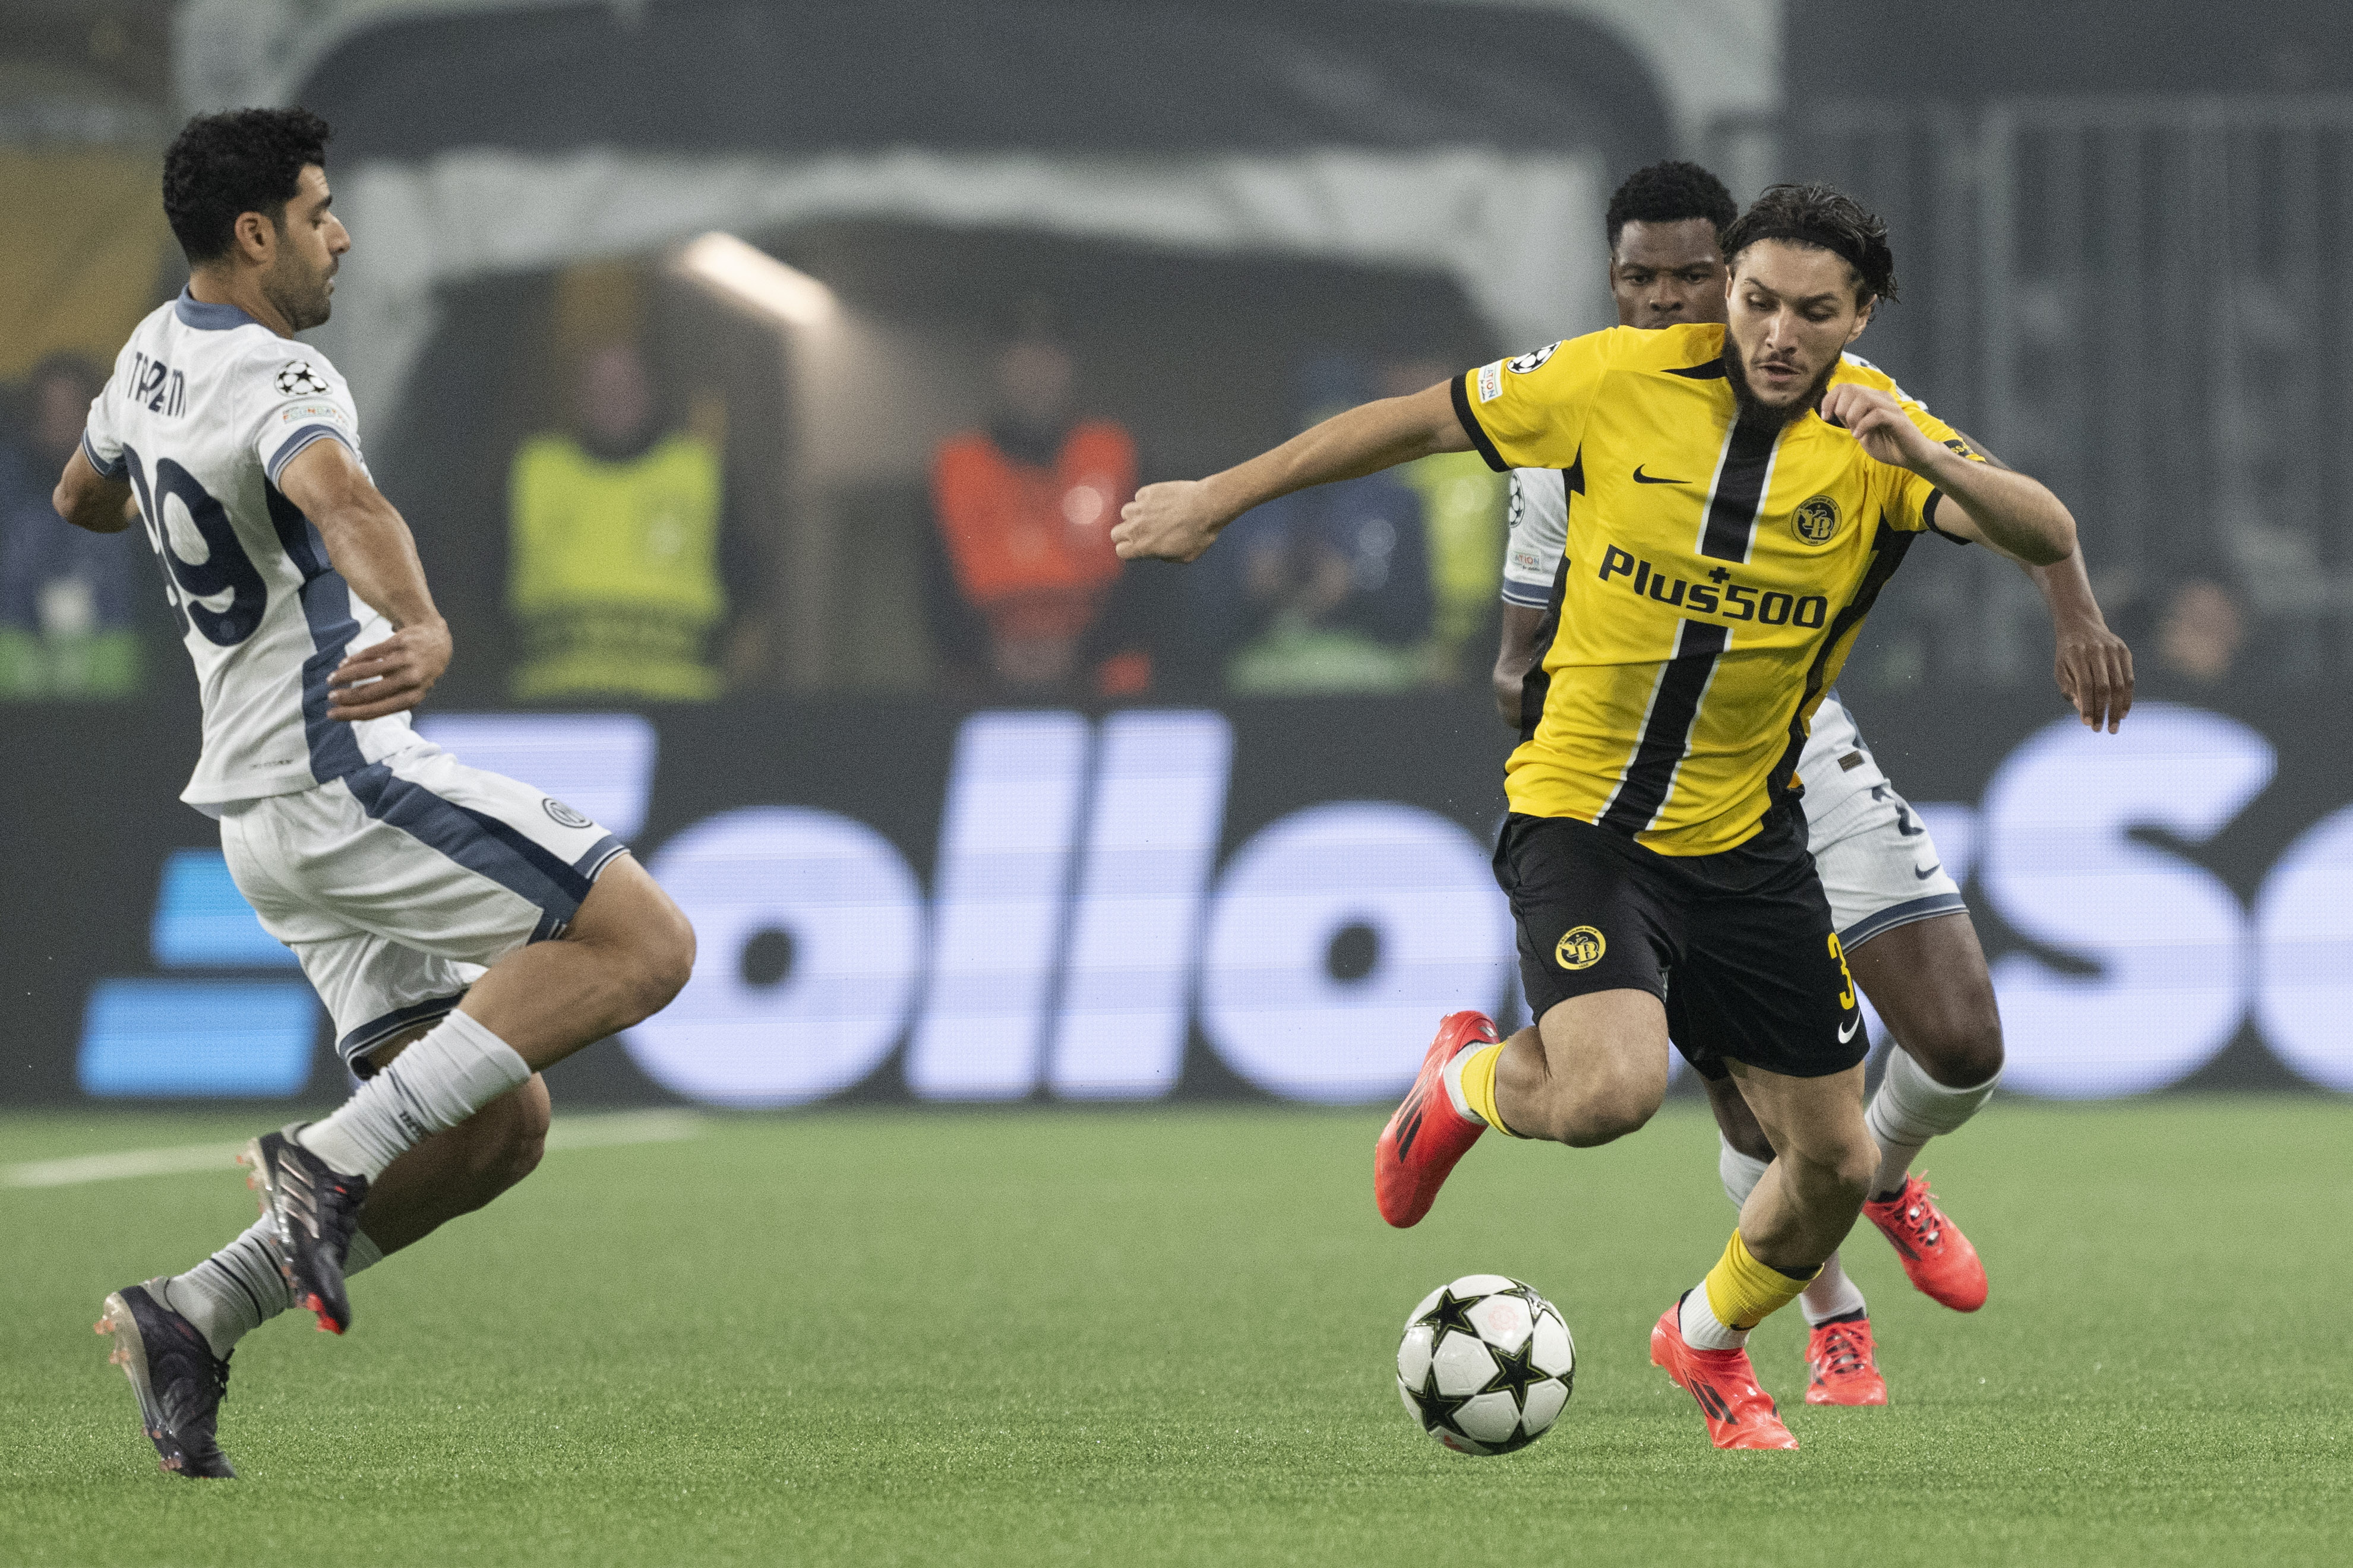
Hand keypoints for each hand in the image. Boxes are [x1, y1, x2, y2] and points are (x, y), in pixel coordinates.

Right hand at [326, 621, 452, 721]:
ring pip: (367, 671)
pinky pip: (370, 653)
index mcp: (413, 698)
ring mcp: (405, 660)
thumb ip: (388, 701)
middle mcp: (410, 680)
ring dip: (345, 677)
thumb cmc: (418, 673)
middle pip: (369, 693)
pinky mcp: (399, 643)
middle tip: (330, 698)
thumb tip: (351, 711)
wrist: (436, 641)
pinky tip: (343, 665)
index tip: (332, 714)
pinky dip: (353, 660)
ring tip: (331, 680)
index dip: (351, 714)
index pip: (376, 710)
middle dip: (345, 697)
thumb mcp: (411, 691)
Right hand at [1112, 480, 1224, 563]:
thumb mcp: (1185, 557)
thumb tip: (1160, 552)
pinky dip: (1146, 500)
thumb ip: (1166, 557)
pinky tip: (1161, 502)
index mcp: (1144, 547)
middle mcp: (1137, 527)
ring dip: (1136, 515)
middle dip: (1126, 534)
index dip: (1130, 550)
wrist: (1208, 506)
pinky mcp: (1148, 492)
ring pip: (1126, 512)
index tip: (1140, 548)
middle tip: (1143, 533)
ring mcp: (1141, 508)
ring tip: (1153, 515)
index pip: (1120, 551)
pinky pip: (1139, 497)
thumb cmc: (1200, 533)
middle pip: (1115, 533)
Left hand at [1818, 383, 1938, 471]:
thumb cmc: (1887, 444)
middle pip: (1851, 389)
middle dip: (1841, 409)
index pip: (1844, 386)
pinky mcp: (1898, 419)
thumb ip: (1849, 419)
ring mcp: (1890, 406)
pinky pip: (1876, 414)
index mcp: (1870, 398)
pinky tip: (1860, 436)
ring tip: (1855, 432)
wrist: (1911, 456)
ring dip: (1852, 416)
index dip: (1830, 400)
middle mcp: (1880, 398)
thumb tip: (1832, 410)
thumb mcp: (1860, 430)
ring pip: (1864, 398)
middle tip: (1846, 426)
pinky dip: (1863, 425)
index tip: (1825, 417)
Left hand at [2054, 619, 2133, 732]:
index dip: (2088, 706)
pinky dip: (2127, 697)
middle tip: (2103, 730)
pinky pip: (2129, 678)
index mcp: (2077, 655)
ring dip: (2118, 708)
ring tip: (2114, 725)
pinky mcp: (2124, 651)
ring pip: (2120, 684)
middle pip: (2104, 687)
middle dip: (2104, 711)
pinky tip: (2123, 712)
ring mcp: (2113, 650)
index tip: (2087, 724)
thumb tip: (2082, 710)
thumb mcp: (2060, 668)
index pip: (2085, 685)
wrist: (2081, 624)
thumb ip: (2069, 688)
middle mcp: (2097, 651)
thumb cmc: (2067, 653)